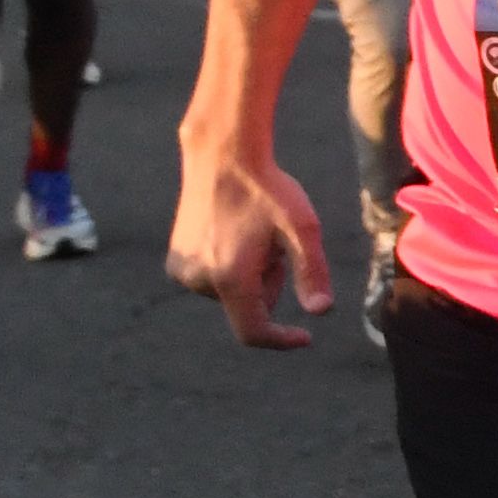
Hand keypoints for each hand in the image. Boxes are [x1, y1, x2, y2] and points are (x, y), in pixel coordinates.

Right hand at [167, 143, 326, 351]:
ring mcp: (183, 271)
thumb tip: (322, 312)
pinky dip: (228, 266)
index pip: (253, 331)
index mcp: (230, 277)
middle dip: (270, 282)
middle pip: (250, 305)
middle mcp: (199, 280)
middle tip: (273, 243)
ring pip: (232, 292)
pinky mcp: (175, 262)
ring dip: (248, 273)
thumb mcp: (301, 228)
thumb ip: (311, 271)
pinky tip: (230, 232)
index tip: (304, 337)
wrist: (223, 158)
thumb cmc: (268, 190)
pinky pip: (214, 279)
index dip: (280, 339)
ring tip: (249, 232)